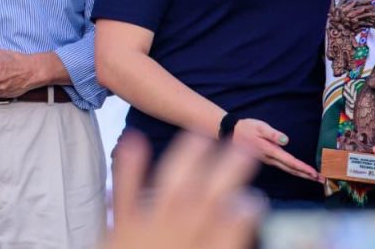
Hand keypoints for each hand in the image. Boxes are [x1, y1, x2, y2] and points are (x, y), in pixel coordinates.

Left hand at [106, 130, 262, 248]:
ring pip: (171, 189)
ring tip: (199, 136)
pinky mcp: (118, 231)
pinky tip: (134, 140)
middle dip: (228, 171)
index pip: (232, 229)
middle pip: (208, 200)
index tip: (255, 197)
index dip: (246, 211)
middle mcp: (178, 240)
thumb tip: (241, 216)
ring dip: (186, 159)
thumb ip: (223, 241)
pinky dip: (129, 167)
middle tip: (245, 146)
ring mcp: (147, 233)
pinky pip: (125, 195)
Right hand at [232, 118, 321, 181]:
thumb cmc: (246, 128)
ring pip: (288, 170)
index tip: (315, 173)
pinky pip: (284, 167)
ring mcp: (269, 160)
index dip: (303, 168)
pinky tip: (300, 172)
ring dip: (302, 175)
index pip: (290, 162)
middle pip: (292, 170)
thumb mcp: (259, 127)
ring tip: (315, 178)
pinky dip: (294, 171)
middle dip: (307, 175)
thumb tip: (285, 140)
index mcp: (269, 151)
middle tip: (322, 180)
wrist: (231, 133)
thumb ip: (272, 134)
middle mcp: (270, 159)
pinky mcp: (268, 159)